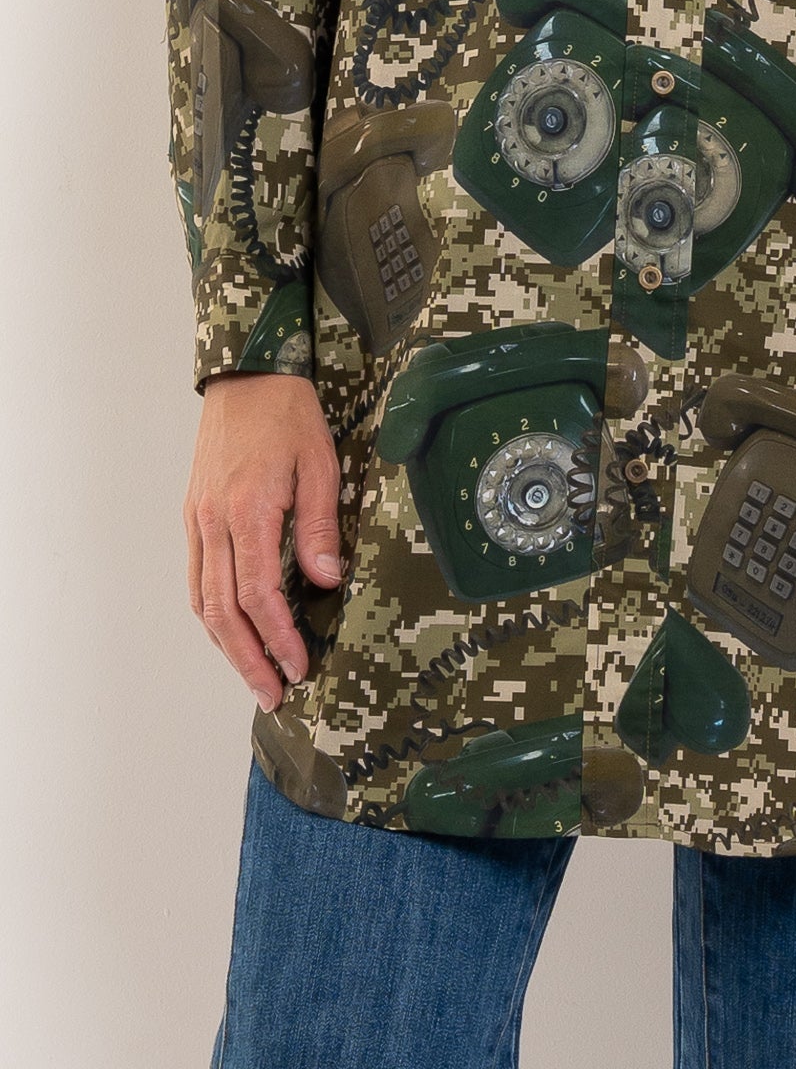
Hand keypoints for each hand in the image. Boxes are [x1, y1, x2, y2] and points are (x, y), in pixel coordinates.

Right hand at [184, 371, 344, 712]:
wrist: (247, 374)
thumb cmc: (289, 413)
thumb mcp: (319, 462)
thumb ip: (319, 524)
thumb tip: (327, 581)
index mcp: (247, 509)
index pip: (258, 593)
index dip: (278, 637)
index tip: (299, 666)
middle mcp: (213, 521)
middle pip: (223, 610)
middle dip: (249, 659)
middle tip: (274, 695)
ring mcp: (198, 520)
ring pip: (203, 600)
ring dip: (226, 646)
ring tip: (254, 677)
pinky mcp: (194, 515)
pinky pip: (197, 577)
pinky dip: (212, 614)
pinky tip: (232, 632)